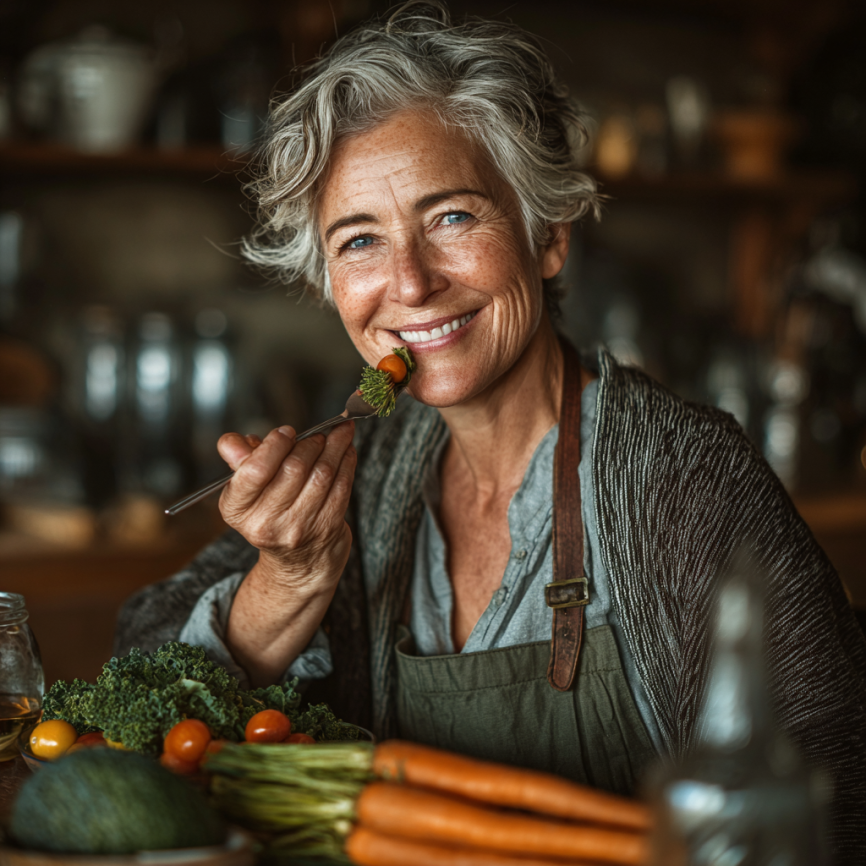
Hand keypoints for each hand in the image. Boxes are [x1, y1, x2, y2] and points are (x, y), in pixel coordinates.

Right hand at [217, 420, 356, 597]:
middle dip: (310, 442)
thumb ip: (240, 460)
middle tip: (317, 433)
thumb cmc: (272, 514)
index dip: (274, 445)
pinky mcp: (327, 528)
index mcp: (238, 510)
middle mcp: (265, 523)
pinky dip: (347, 462)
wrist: (299, 561)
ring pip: (322, 474)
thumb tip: (232, 442)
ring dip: (335, 446)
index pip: (254, 471)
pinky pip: (341, 486)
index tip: (287, 432)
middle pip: (293, 468)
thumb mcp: (247, 491)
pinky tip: (347, 450)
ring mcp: (299, 528)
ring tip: (340, 433)